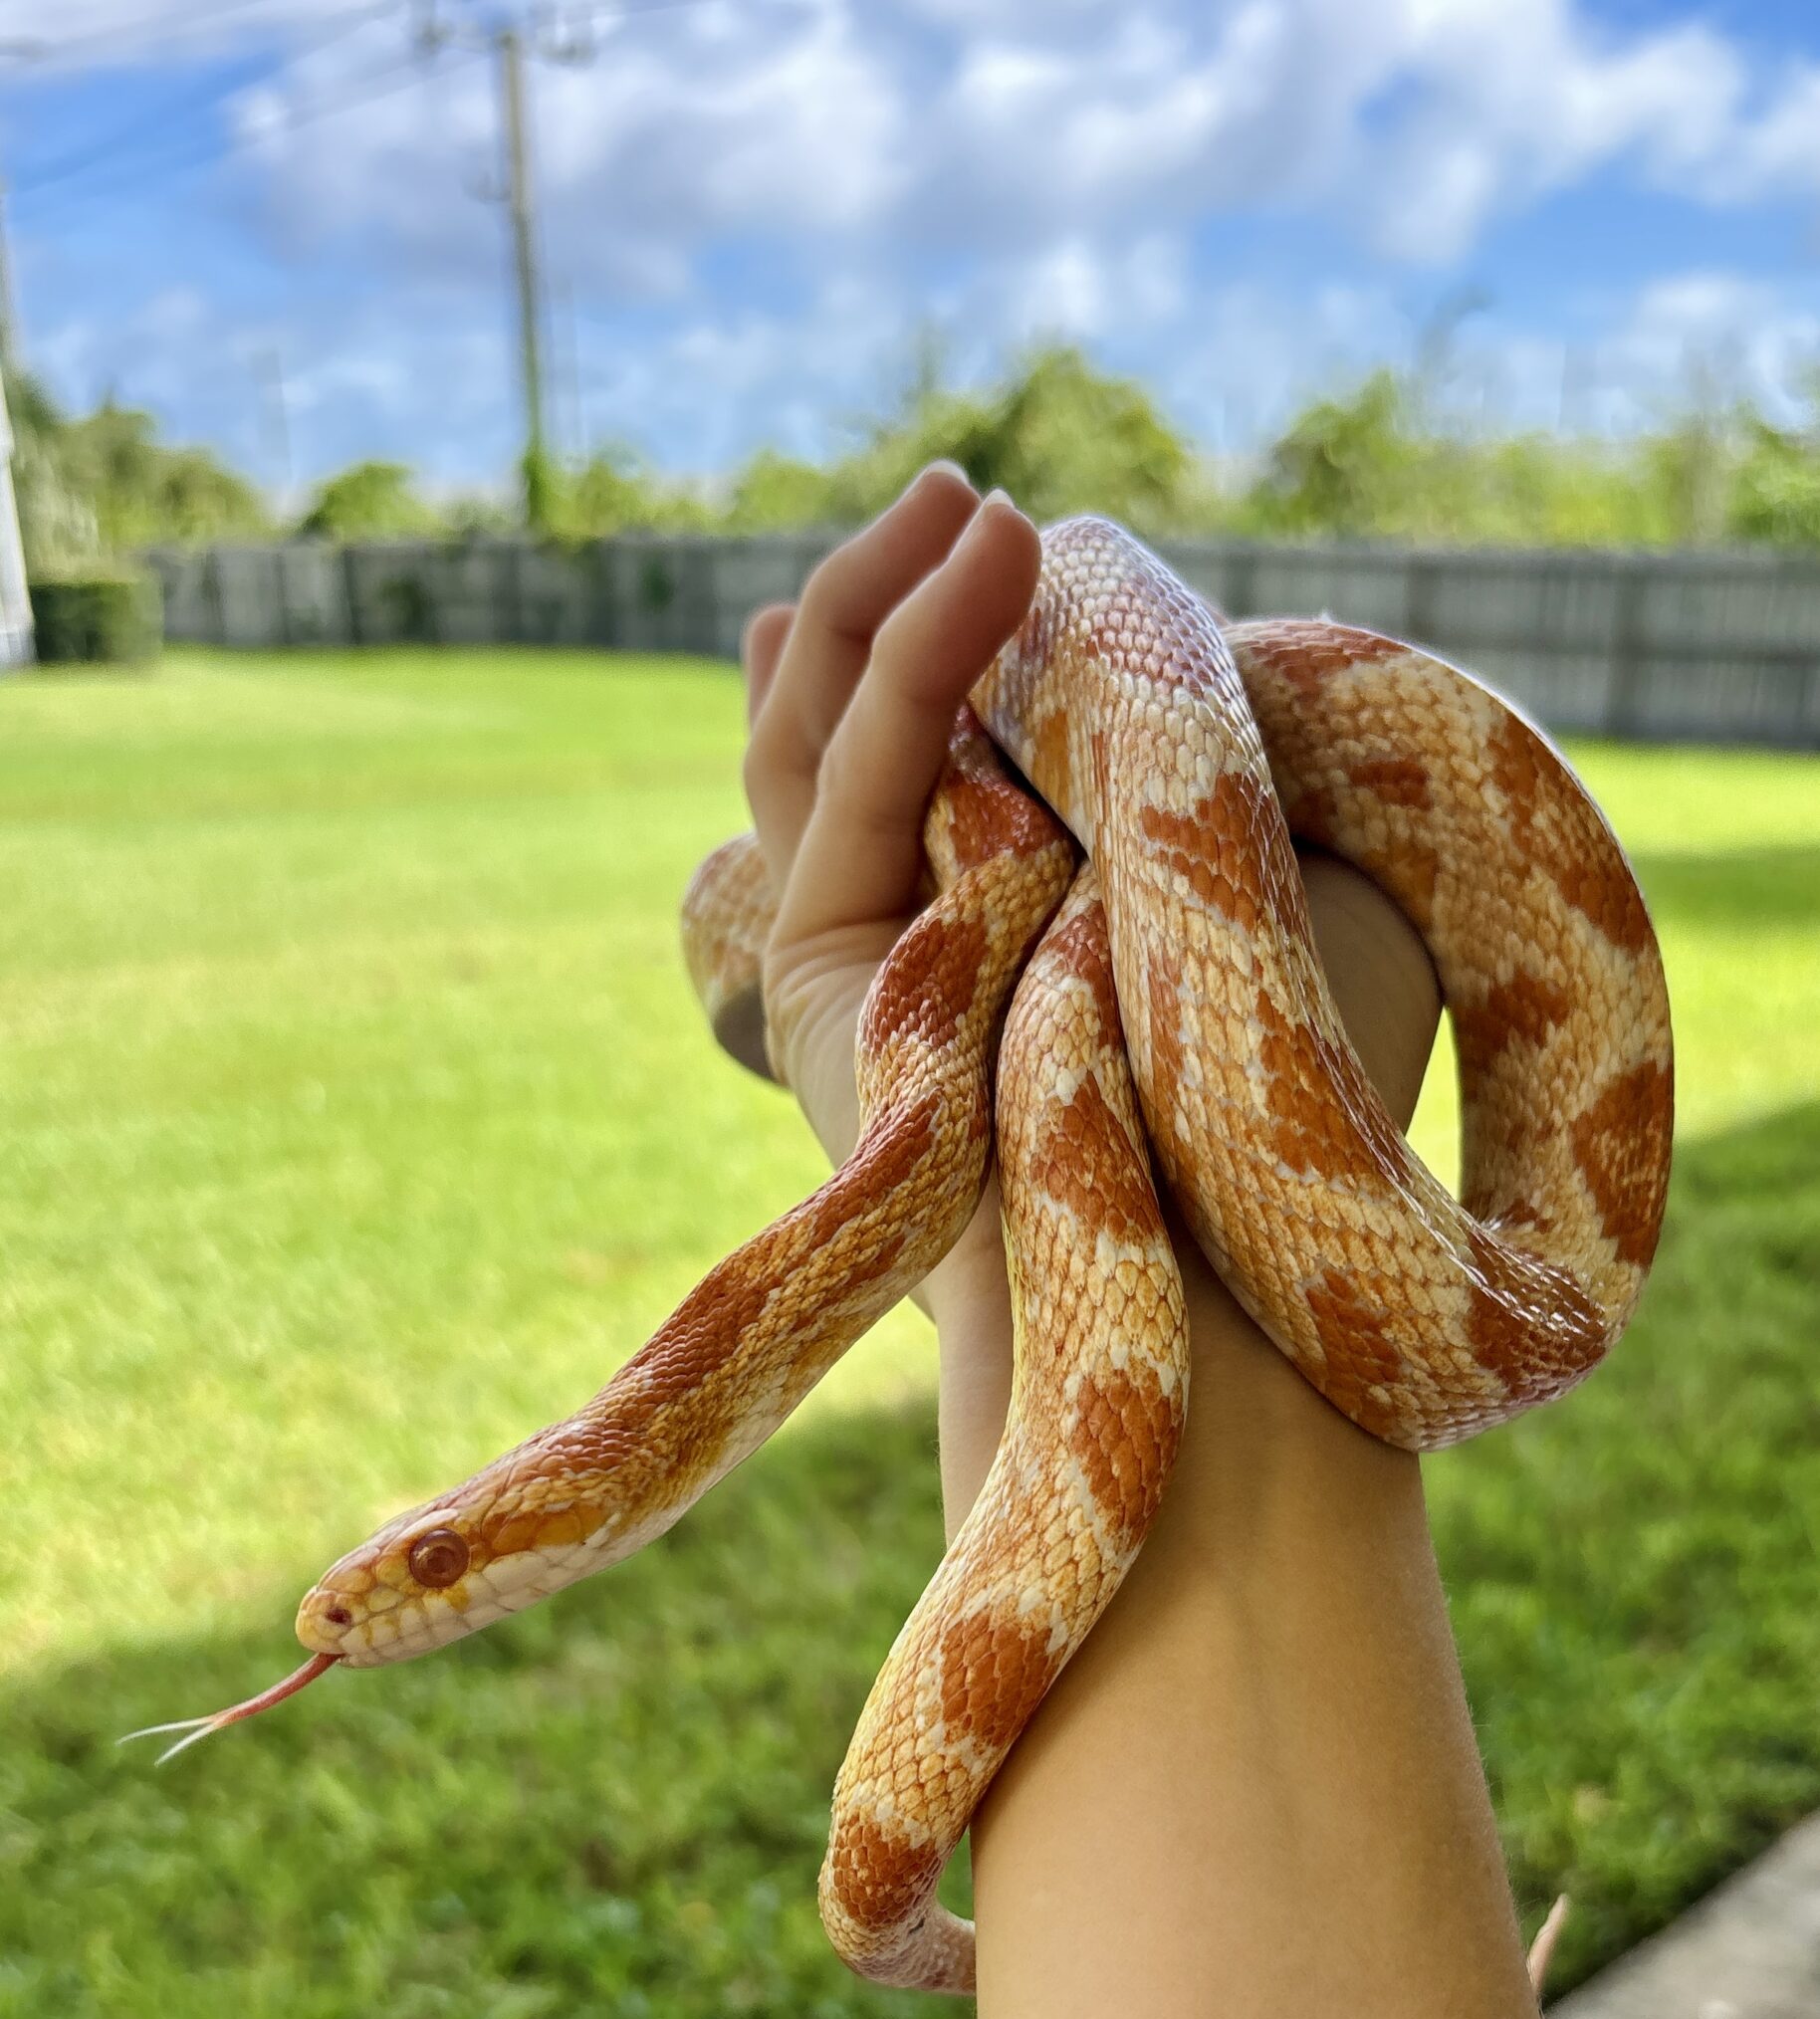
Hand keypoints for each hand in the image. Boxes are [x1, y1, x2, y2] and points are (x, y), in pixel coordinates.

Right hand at [736, 477, 1443, 1517]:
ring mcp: (850, 958)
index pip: (931, 769)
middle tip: (964, 495)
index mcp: (1002, 934)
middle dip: (904, 603)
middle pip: (857, 740)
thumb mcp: (1264, 875)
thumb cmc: (1285, 1085)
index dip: (940, 653)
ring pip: (826, 740)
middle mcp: (910, 946)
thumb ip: (1189, 757)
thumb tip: (1158, 632)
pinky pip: (851, 780)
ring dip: (893, 601)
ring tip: (969, 497)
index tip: (998, 554)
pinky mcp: (811, 967)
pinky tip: (965, 561)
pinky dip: (910, 664)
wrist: (1217, 1264)